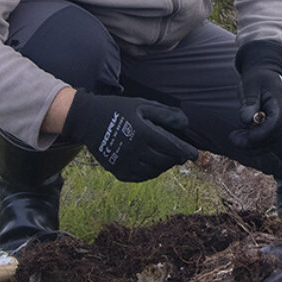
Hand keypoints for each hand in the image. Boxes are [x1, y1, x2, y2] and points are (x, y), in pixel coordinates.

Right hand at [60, 91, 197, 181]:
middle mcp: (135, 150)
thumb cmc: (118, 109)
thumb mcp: (141, 104)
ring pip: (155, 171)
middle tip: (181, 155)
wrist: (87, 119)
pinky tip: (153, 164)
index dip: (186, 152)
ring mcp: (125, 163)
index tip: (195, 155)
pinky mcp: (118, 171)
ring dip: (165, 165)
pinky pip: (141, 177)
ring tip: (167, 158)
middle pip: (165, 161)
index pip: (172, 147)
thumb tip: (185, 124)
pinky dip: (151, 172)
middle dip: (176, 158)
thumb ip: (165, 114)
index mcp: (143, 132)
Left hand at [229, 39, 281, 149]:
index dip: (262, 132)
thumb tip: (247, 120)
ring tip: (235, 138)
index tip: (245, 135)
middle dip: (254, 142)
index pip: (277, 122)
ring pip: (274, 144)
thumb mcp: (250, 85)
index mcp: (281, 100)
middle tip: (233, 138)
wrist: (267, 75)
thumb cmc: (257, 79)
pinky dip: (257, 146)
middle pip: (276, 136)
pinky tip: (242, 138)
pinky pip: (271, 144)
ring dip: (254, 147)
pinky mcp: (280, 130)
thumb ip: (249, 102)